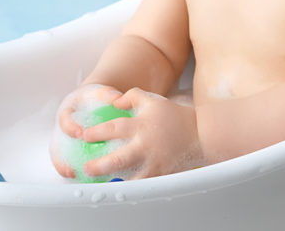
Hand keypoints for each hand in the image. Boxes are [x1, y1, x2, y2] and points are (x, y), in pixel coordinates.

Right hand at [50, 83, 122, 177]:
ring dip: (65, 168)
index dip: (70, 127)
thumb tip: (119, 98)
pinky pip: (70, 160)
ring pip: (59, 156)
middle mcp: (62, 126)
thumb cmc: (96, 98)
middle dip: (60, 157)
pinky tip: (87, 179)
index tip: (80, 135)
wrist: (90, 100)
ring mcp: (63, 139)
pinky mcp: (68, 148)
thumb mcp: (102, 93)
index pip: (64, 118)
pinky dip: (76, 169)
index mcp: (67, 110)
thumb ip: (108, 95)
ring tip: (75, 179)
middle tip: (70, 168)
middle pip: (56, 143)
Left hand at [81, 88, 204, 179]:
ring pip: (131, 177)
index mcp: (142, 125)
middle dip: (99, 166)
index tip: (84, 136)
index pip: (113, 128)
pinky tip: (122, 189)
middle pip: (118, 159)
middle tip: (87, 168)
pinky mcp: (161, 173)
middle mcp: (146, 145)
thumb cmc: (174, 116)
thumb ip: (131, 96)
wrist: (200, 133)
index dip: (96, 132)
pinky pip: (144, 183)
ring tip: (102, 183)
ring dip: (114, 182)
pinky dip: (132, 187)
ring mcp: (154, 162)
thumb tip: (114, 102)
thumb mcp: (152, 100)